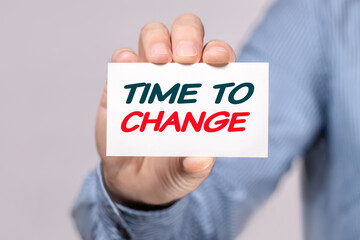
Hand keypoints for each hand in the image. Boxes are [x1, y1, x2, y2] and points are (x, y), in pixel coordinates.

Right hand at [96, 13, 235, 208]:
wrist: (134, 183)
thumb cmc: (169, 172)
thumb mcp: (185, 175)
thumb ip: (194, 167)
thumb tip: (201, 159)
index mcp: (204, 92)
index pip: (217, 58)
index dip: (219, 52)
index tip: (216, 60)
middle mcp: (178, 77)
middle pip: (186, 35)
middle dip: (187, 37)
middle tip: (184, 57)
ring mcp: (148, 78)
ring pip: (154, 37)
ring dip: (156, 40)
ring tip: (157, 60)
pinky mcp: (119, 86)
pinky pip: (121, 60)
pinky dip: (123, 58)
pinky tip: (127, 65)